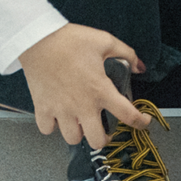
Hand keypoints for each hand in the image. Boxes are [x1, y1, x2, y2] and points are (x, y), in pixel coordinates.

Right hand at [16, 24, 149, 148]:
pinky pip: (48, 129)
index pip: (128, 115)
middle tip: (103, 127)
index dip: (141, 122)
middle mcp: (82, 105)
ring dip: (78, 132)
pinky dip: (53, 126)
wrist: (38, 39)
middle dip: (104, 137)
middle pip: (97, 140)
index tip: (143, 121)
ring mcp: (61, 110)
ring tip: (80, 121)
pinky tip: (58, 115)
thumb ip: (127, 54)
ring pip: (73, 139)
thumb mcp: (104, 41)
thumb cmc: (70, 40)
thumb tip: (140, 67)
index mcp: (100, 90)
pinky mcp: (42, 108)